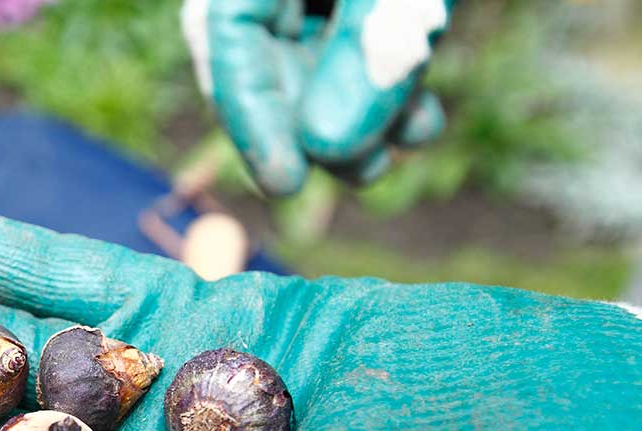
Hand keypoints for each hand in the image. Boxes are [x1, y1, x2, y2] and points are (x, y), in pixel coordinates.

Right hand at [184, 0, 453, 195]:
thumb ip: (364, 55)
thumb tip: (325, 148)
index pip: (228, 30)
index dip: (251, 114)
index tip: (284, 184)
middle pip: (266, 55)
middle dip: (310, 125)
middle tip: (355, 170)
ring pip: (316, 59)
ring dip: (356, 118)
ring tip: (389, 154)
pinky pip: (361, 45)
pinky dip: (386, 90)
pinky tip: (418, 121)